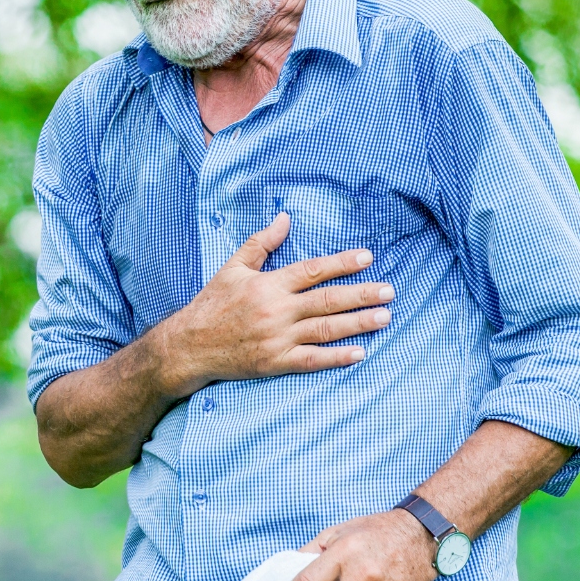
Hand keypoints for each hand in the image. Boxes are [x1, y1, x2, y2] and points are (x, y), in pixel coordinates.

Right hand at [151, 213, 393, 396]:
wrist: (189, 346)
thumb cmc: (212, 304)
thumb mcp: (233, 267)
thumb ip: (262, 242)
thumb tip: (285, 217)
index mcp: (268, 284)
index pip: (312, 270)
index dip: (341, 263)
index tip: (367, 258)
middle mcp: (275, 310)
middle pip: (327, 300)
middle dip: (361, 294)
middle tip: (389, 291)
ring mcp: (276, 338)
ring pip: (325, 329)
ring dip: (358, 323)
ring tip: (384, 317)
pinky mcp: (275, 362)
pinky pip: (311, 360)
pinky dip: (336, 357)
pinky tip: (359, 353)